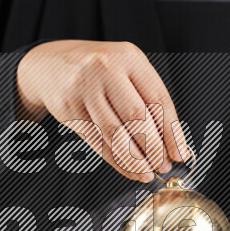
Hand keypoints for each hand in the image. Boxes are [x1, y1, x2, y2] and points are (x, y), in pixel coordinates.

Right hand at [16, 40, 190, 181]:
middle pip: (137, 117)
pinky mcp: (68, 108)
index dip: (171, 131)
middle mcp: (106, 69)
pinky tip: (128, 168)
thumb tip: (171, 142)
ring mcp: (84, 89)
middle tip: (162, 165)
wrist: (49, 64)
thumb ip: (147, 99)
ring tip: (147, 172)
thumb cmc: (97, 70)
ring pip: (115, 133)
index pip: (158, 99)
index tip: (180, 152)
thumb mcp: (126, 70)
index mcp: (129, 57)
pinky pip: (97, 141)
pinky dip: (115, 160)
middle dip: (154, 148)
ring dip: (135, 159)